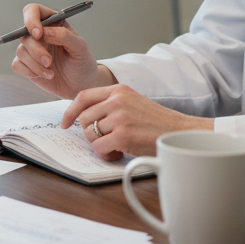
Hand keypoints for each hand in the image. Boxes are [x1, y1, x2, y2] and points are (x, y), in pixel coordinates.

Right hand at [11, 3, 115, 98]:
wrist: (81, 85)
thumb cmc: (82, 62)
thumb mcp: (80, 47)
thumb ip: (65, 36)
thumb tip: (46, 32)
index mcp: (52, 23)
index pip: (33, 11)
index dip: (31, 19)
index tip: (38, 34)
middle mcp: (39, 34)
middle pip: (24, 34)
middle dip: (36, 50)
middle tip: (49, 61)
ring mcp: (32, 50)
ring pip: (20, 51)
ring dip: (35, 64)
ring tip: (51, 72)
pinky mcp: (27, 65)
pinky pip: (17, 65)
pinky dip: (29, 72)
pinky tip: (45, 76)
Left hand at [60, 84, 212, 160]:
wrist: (179, 132)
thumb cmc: (156, 122)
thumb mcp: (133, 102)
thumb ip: (110, 104)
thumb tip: (83, 117)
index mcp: (118, 89)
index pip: (83, 96)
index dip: (70, 111)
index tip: (64, 122)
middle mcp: (117, 100)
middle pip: (84, 118)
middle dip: (90, 133)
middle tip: (105, 140)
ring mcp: (119, 117)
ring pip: (90, 134)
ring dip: (100, 144)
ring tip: (116, 146)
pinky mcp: (122, 135)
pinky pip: (99, 148)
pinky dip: (106, 154)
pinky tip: (119, 153)